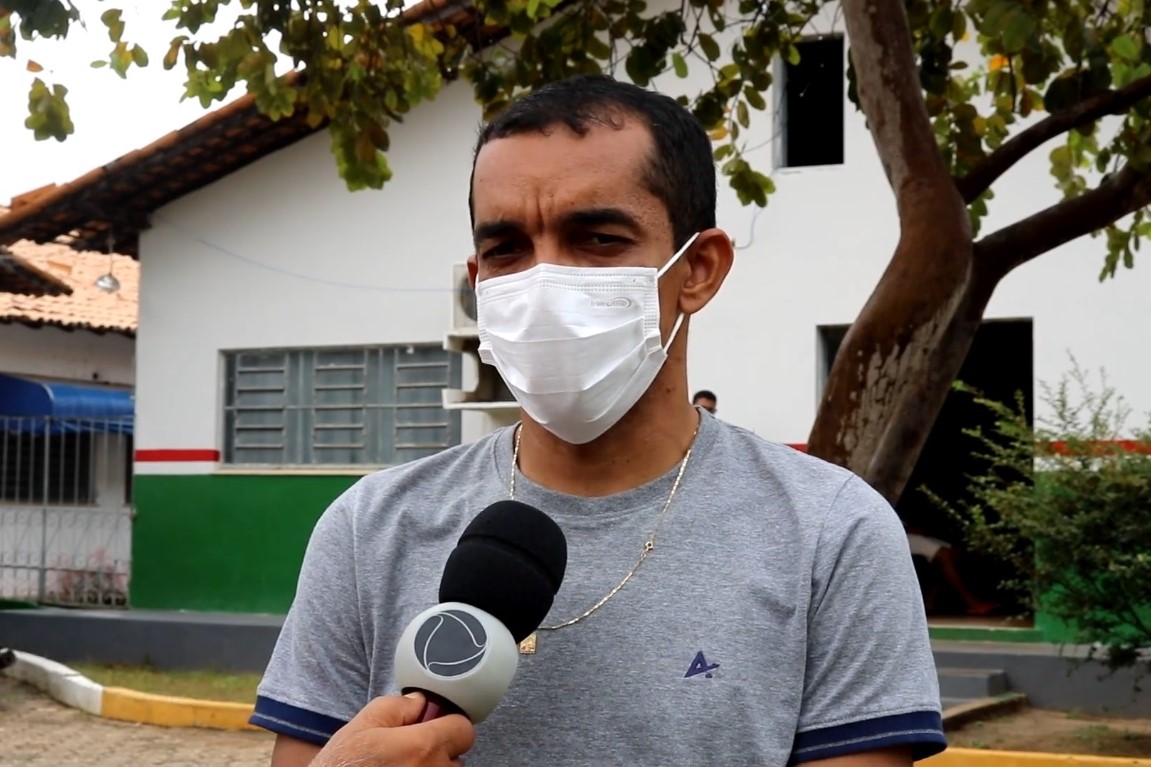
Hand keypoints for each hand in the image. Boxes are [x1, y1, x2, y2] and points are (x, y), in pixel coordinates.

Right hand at [311, 692, 475, 766]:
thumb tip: (422, 702)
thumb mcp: (363, 726)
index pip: (464, 730)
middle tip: (410, 751)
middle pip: (456, 756)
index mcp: (422, 748)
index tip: (436, 726)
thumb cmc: (341, 766)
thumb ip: (397, 707)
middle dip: (439, 750)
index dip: (449, 724)